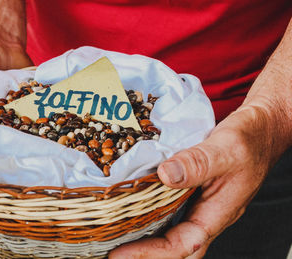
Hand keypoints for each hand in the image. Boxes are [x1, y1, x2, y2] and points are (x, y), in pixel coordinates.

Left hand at [110, 105, 283, 258]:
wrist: (261, 128)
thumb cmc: (251, 139)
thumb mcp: (226, 149)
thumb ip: (198, 163)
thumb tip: (165, 175)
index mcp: (218, 212)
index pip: (182, 245)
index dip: (150, 253)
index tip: (119, 254)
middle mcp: (208, 213)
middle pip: (175, 246)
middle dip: (145, 252)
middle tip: (112, 249)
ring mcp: (201, 203)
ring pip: (172, 229)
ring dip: (146, 234)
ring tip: (116, 232)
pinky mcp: (195, 191)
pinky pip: (171, 208)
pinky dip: (152, 212)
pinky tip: (135, 204)